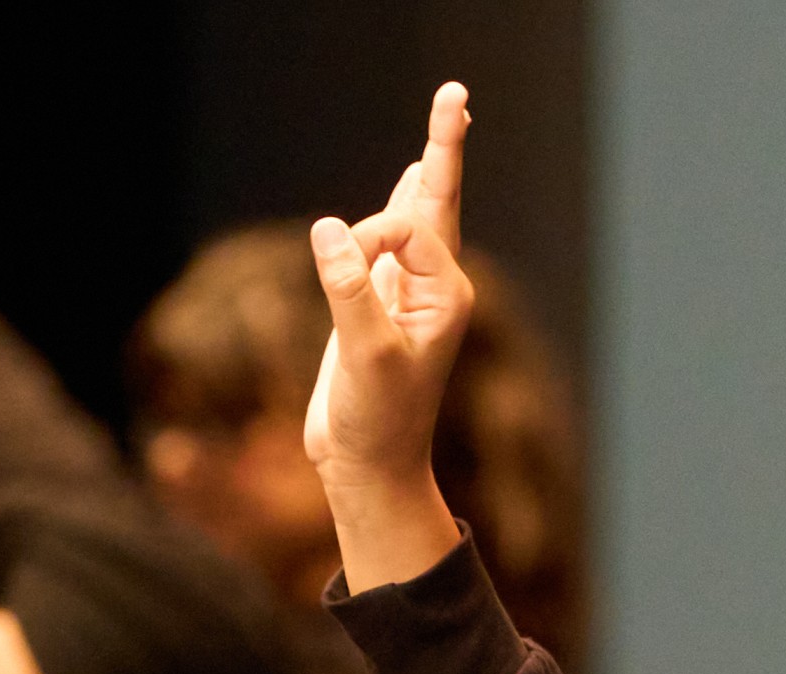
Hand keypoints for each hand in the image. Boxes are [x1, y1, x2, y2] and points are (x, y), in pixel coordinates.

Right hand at [304, 84, 475, 589]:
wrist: (369, 468)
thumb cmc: (377, 421)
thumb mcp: (365, 357)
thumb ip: (350, 289)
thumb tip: (329, 231)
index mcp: (445, 295)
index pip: (406, 230)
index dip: (369, 239)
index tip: (341, 276)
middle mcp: (434, 288)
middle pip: (436, 202)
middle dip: (443, 147)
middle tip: (455, 93)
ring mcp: (406, 295)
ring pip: (415, 218)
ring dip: (424, 173)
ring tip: (445, 126)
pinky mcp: (378, 307)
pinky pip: (393, 242)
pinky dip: (399, 207)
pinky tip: (408, 185)